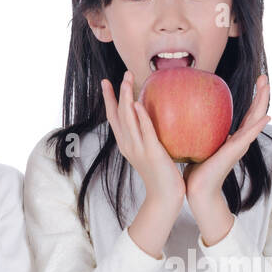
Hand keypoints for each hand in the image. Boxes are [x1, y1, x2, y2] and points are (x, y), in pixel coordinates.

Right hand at [101, 71, 186, 217]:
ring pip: (127, 118)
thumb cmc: (161, 175)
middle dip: (117, 93)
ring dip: (126, 97)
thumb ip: (150, 136)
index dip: (109, 99)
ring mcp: (138, 149)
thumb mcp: (151, 153)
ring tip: (127, 80)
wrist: (164, 198)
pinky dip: (140, 116)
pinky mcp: (151, 152)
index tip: (106, 82)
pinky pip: (144, 130)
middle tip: (122, 74)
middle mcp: (127, 145)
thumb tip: (157, 118)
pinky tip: (138, 103)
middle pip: (117, 114)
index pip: (113, 117)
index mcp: (126, 144)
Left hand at [183, 74, 271, 214]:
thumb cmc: (197, 168)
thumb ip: (201, 130)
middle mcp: (240, 140)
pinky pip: (248, 136)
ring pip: (255, 120)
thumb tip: (187, 114)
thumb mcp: (200, 143)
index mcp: (233, 137)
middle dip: (261, 95)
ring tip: (266, 87)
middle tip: (264, 77)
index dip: (253, 98)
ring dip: (262, 103)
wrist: (198, 188)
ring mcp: (239, 145)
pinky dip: (258, 126)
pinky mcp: (234, 152)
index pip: (247, 114)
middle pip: (255, 113)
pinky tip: (266, 117)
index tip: (256, 81)